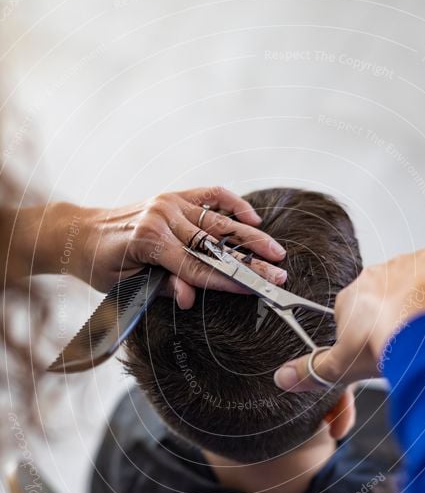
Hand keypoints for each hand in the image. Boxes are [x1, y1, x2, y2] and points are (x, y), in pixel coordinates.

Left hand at [70, 187, 286, 306]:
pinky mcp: (173, 196)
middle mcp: (162, 217)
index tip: (255, 290)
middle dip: (250, 262)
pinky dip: (234, 204)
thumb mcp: (125, 285)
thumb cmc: (100, 265)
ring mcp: (169, 203)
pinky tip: (252, 218)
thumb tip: (191, 296)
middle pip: (216, 244)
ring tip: (276, 251)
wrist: (80, 232)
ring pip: (219, 222)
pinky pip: (211, 196)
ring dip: (250, 237)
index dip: (228, 281)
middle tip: (278, 274)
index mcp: (148, 241)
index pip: (197, 267)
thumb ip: (159, 288)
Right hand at [273, 248, 424, 390]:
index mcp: (350, 297)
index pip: (362, 312)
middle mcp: (374, 275)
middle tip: (413, 340)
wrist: (419, 330)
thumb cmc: (382, 345)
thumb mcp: (342, 367)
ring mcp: (403, 265)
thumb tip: (281, 379)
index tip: (388, 343)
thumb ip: (312, 372)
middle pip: (391, 296)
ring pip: (417, 284)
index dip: (377, 330)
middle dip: (401, 315)